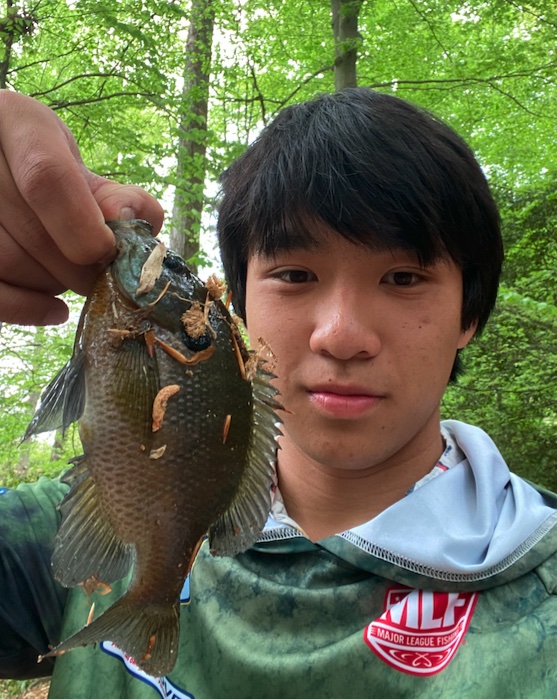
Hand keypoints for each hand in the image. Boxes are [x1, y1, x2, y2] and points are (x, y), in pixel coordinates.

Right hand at [0, 91, 163, 325]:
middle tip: (103, 278)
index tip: (108, 252)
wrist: (3, 171)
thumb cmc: (49, 172)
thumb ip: (117, 197)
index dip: (83, 226)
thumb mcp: (83, 169)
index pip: (45, 177)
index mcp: (16, 122)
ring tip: (72, 279)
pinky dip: (26, 308)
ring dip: (52, 285)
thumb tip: (135, 221)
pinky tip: (55, 309)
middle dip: (78, 267)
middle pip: (30, 231)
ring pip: (6, 261)